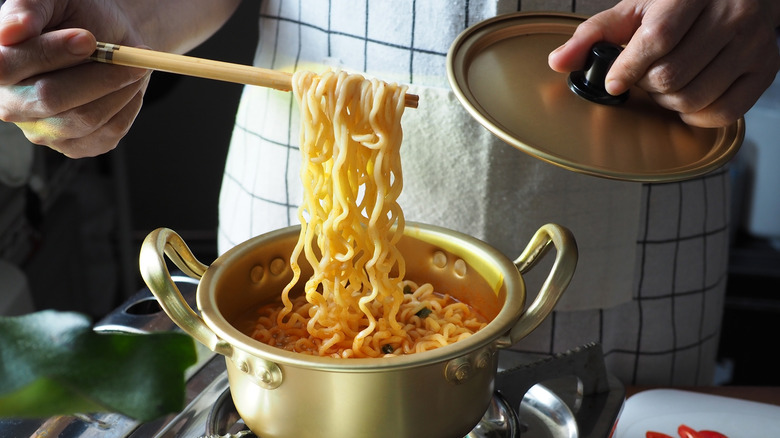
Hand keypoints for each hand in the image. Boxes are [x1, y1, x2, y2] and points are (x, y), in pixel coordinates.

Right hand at [0, 0, 149, 157]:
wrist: (107, 39)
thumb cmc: (74, 17)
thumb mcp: (51, 0)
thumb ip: (27, 8)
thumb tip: (13, 31)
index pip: (7, 67)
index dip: (50, 53)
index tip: (87, 39)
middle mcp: (12, 105)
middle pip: (50, 97)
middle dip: (96, 75)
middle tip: (129, 58)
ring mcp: (44, 131)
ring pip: (85, 118)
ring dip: (118, 90)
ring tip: (133, 68)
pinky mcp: (76, 146)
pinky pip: (108, 134)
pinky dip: (127, 107)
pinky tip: (127, 89)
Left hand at [549, 0, 779, 127]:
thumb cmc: (681, 2)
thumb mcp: (636, 9)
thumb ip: (594, 34)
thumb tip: (558, 62)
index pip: (658, 39)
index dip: (629, 68)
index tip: (615, 81)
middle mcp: (731, 15)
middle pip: (672, 76)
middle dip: (646, 85)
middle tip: (645, 76)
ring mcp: (753, 43)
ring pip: (694, 98)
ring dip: (668, 103)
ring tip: (666, 85)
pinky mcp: (766, 68)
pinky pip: (724, 114)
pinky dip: (696, 117)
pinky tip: (688, 99)